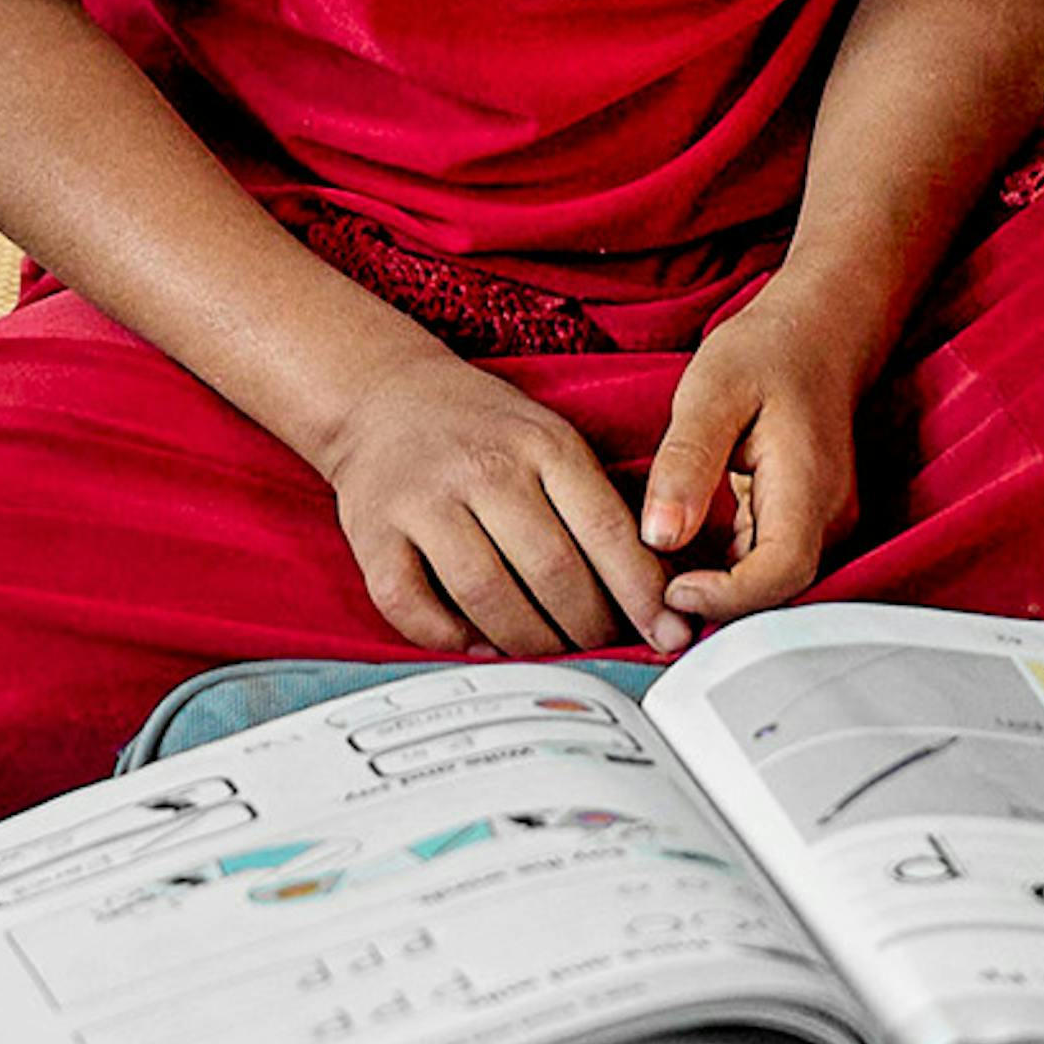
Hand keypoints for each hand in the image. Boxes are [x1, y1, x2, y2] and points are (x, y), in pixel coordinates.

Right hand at [310, 351, 675, 657]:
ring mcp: (424, 500)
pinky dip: (451, 638)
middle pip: (553, 572)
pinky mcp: (373, 532)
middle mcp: (483, 467)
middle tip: (604, 645)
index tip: (670, 633)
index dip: (643, 593)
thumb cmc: (484, 430)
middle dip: (590, 627)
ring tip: (549, 649)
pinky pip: (413, 607)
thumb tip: (661, 591)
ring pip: (487, 596)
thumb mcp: (553, 442)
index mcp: (542, 443)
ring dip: (529, 640)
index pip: (607, 529)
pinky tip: (480, 641)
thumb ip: (600, 508)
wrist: (384, 394)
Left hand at [635, 293, 883, 627]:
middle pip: (776, 592)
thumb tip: (659, 536)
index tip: (671, 589)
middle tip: (651, 589)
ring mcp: (821, 524)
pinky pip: (764, 566)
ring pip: (769, 586)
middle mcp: (827, 516)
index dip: (727, 597)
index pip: (782, 573)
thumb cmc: (765, 354)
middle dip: (715, 603)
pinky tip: (682, 551)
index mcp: (809, 485)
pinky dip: (723, 570)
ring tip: (657, 570)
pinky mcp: (803, 524)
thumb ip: (686, 464)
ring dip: (716, 589)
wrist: (815, 334)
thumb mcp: (709, 392)